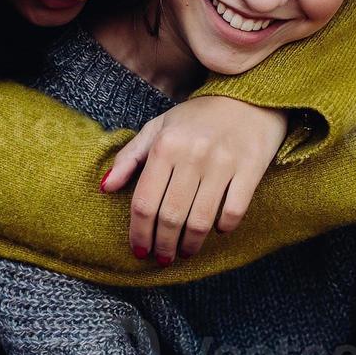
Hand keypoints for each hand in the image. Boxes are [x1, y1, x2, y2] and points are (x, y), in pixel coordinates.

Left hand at [101, 97, 287, 264]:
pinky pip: (233, 210)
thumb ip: (129, 157)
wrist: (248, 97)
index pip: (144, 202)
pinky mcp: (251, 167)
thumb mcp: (158, 129)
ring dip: (191, 244)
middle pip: (170, 216)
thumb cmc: (197, 118)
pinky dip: (223, 227)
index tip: (140, 250)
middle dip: (163, 245)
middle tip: (162, 257)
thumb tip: (104, 188)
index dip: (139, 233)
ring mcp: (222, 162)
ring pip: (200, 220)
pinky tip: (216, 231)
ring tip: (185, 252)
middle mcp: (192, 155)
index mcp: (165, 146)